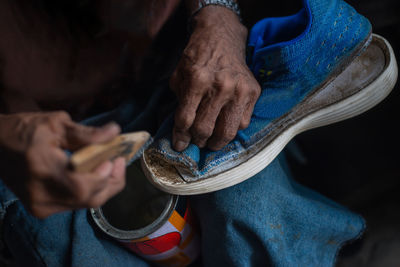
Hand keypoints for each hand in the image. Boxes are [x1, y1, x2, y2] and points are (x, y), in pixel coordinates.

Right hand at [0, 111, 124, 217]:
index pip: (81, 186)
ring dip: (103, 187)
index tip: (114, 159)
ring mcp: (40, 205)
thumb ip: (87, 133)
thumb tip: (115, 132)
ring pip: (84, 204)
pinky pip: (75, 204)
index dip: (103, 177)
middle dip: (111, 182)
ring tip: (109, 166)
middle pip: (88, 199)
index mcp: (42, 168)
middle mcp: (40, 194)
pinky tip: (93, 175)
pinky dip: (89, 191)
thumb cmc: (23, 131)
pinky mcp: (40, 209)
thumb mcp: (56, 124)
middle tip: (118, 162)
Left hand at [170, 6, 260, 151]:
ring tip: (209, 141)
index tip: (179, 145)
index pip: (185, 120)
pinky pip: (243, 123)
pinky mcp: (253, 92)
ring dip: (215, 142)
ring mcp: (239, 90)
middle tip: (195, 142)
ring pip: (227, 132)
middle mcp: (220, 86)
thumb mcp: (179, 76)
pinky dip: (231, 129)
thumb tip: (180, 133)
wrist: (221, 37)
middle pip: (205, 129)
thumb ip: (179, 103)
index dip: (180, 137)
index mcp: (197, 80)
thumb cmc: (196, 58)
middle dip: (197, 141)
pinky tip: (223, 125)